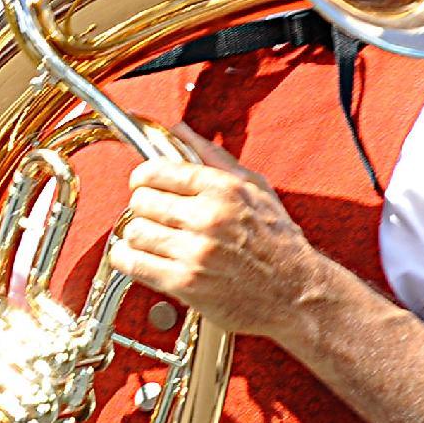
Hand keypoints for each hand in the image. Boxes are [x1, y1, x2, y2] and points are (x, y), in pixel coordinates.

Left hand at [105, 125, 332, 339]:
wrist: (296, 293)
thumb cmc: (277, 241)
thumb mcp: (256, 189)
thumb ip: (214, 157)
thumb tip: (179, 130)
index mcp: (225, 190)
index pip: (156, 171)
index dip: (143, 178)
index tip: (144, 184)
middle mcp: (209, 218)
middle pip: (140, 201)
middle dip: (143, 208)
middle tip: (156, 216)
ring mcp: (196, 251)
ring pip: (133, 231)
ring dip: (138, 235)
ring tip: (154, 239)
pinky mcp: (184, 281)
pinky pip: (130, 262)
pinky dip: (127, 258)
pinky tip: (141, 256)